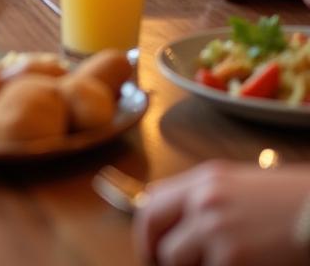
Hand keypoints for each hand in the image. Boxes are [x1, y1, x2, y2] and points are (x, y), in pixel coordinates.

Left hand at [134, 161, 309, 265]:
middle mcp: (204, 200)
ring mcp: (216, 230)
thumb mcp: (240, 186)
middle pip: (152, 226)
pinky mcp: (232, 259)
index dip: (147, 227)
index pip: (153, 200)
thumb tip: (177, 221)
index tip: (151, 245)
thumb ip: (206, 198)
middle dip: (153, 250)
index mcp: (205, 180)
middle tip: (161, 264)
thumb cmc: (290, 204)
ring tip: (214, 262)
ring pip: (174, 258)